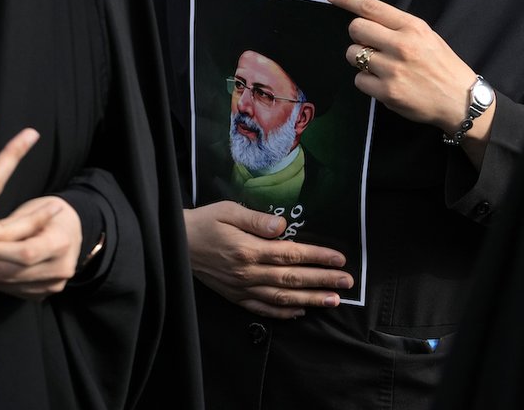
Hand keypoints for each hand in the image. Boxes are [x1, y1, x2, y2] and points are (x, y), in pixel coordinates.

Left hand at [0, 196, 82, 299]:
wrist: (69, 231)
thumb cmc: (50, 214)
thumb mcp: (33, 210)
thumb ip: (7, 226)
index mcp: (62, 244)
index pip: (25, 253)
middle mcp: (60, 269)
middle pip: (11, 272)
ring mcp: (51, 285)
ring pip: (4, 284)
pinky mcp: (39, 294)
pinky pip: (6, 289)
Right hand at [185, 201, 353, 318]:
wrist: (176, 243)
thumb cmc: (204, 222)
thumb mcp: (228, 210)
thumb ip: (256, 220)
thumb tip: (282, 226)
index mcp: (249, 250)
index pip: (291, 254)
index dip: (318, 258)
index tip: (339, 259)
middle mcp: (248, 273)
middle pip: (293, 278)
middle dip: (323, 281)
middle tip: (347, 283)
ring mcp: (242, 288)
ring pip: (283, 298)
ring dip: (310, 300)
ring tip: (333, 301)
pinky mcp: (235, 297)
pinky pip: (263, 309)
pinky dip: (284, 313)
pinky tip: (301, 311)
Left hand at [325, 0, 496, 164]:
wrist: (460, 100)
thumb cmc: (442, 66)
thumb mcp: (427, 36)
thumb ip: (398, 28)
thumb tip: (367, 22)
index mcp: (412, 27)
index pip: (371, 7)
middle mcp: (401, 45)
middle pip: (355, 29)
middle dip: (358, 37)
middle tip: (371, 46)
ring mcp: (392, 69)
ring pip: (353, 55)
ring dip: (361, 61)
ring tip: (381, 67)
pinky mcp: (387, 92)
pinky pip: (359, 80)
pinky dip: (367, 82)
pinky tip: (384, 84)